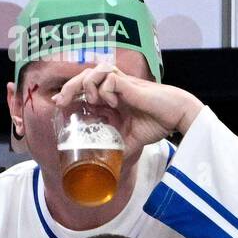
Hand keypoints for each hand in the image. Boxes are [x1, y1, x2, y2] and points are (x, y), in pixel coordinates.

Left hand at [54, 64, 203, 151]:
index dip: (71, 94)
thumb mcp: (133, 140)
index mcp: (113, 98)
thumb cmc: (159, 123)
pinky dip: (105, 90)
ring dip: (87, 84)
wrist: (177, 116)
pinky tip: (113, 103)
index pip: (86, 89)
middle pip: (84, 76)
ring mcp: (122, 84)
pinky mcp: (129, 83)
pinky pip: (108, 78)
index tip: (60, 104)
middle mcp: (115, 88)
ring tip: (91, 100)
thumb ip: (120, 147)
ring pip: (94, 71)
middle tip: (61, 101)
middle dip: (69, 87)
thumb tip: (110, 166)